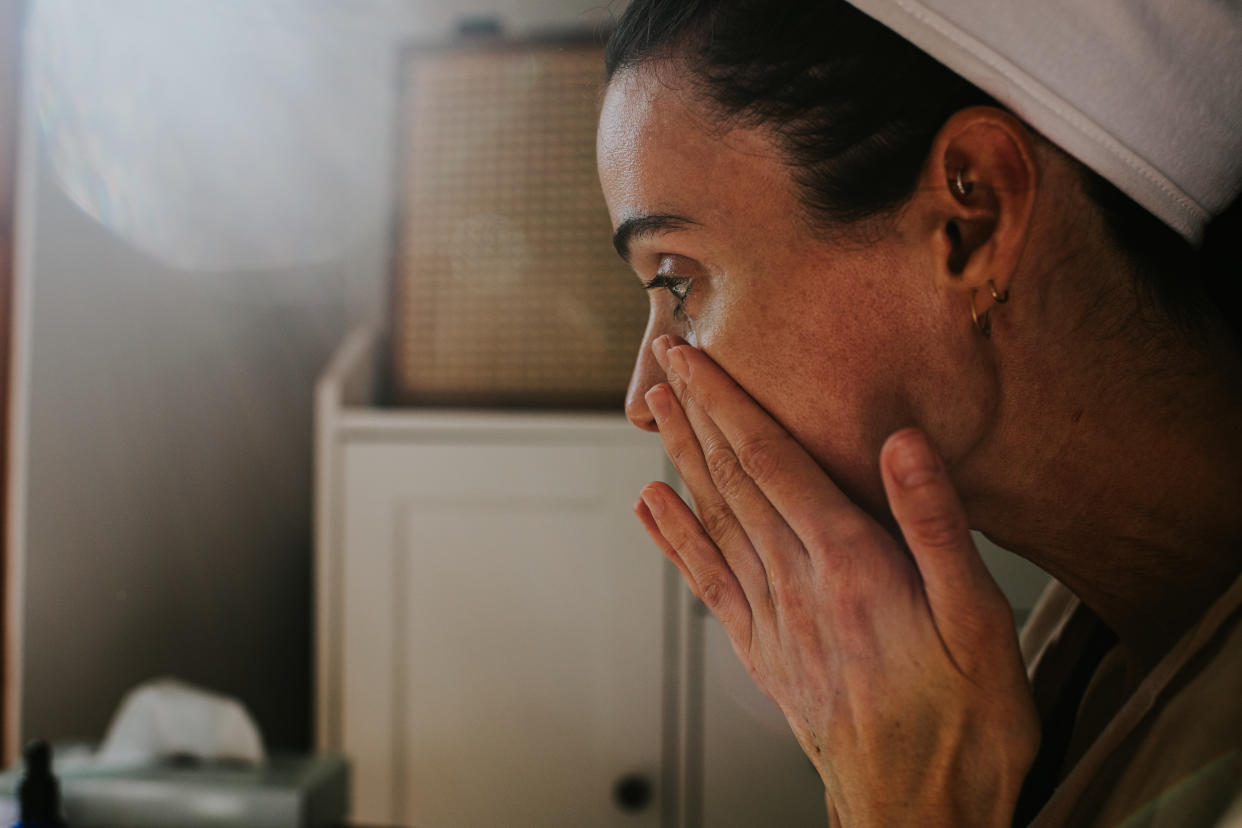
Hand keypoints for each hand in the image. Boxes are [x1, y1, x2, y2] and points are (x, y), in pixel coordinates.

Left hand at [633, 336, 1038, 827]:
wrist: (923, 815)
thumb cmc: (967, 722)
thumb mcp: (980, 622)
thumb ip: (936, 526)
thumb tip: (900, 442)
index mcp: (850, 566)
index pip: (773, 462)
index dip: (728, 403)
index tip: (695, 357)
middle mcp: (797, 586)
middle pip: (733, 482)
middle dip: (695, 415)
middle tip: (661, 361)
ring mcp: (774, 622)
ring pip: (714, 522)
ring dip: (680, 462)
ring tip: (652, 415)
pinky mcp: (765, 654)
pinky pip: (708, 583)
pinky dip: (676, 540)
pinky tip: (654, 510)